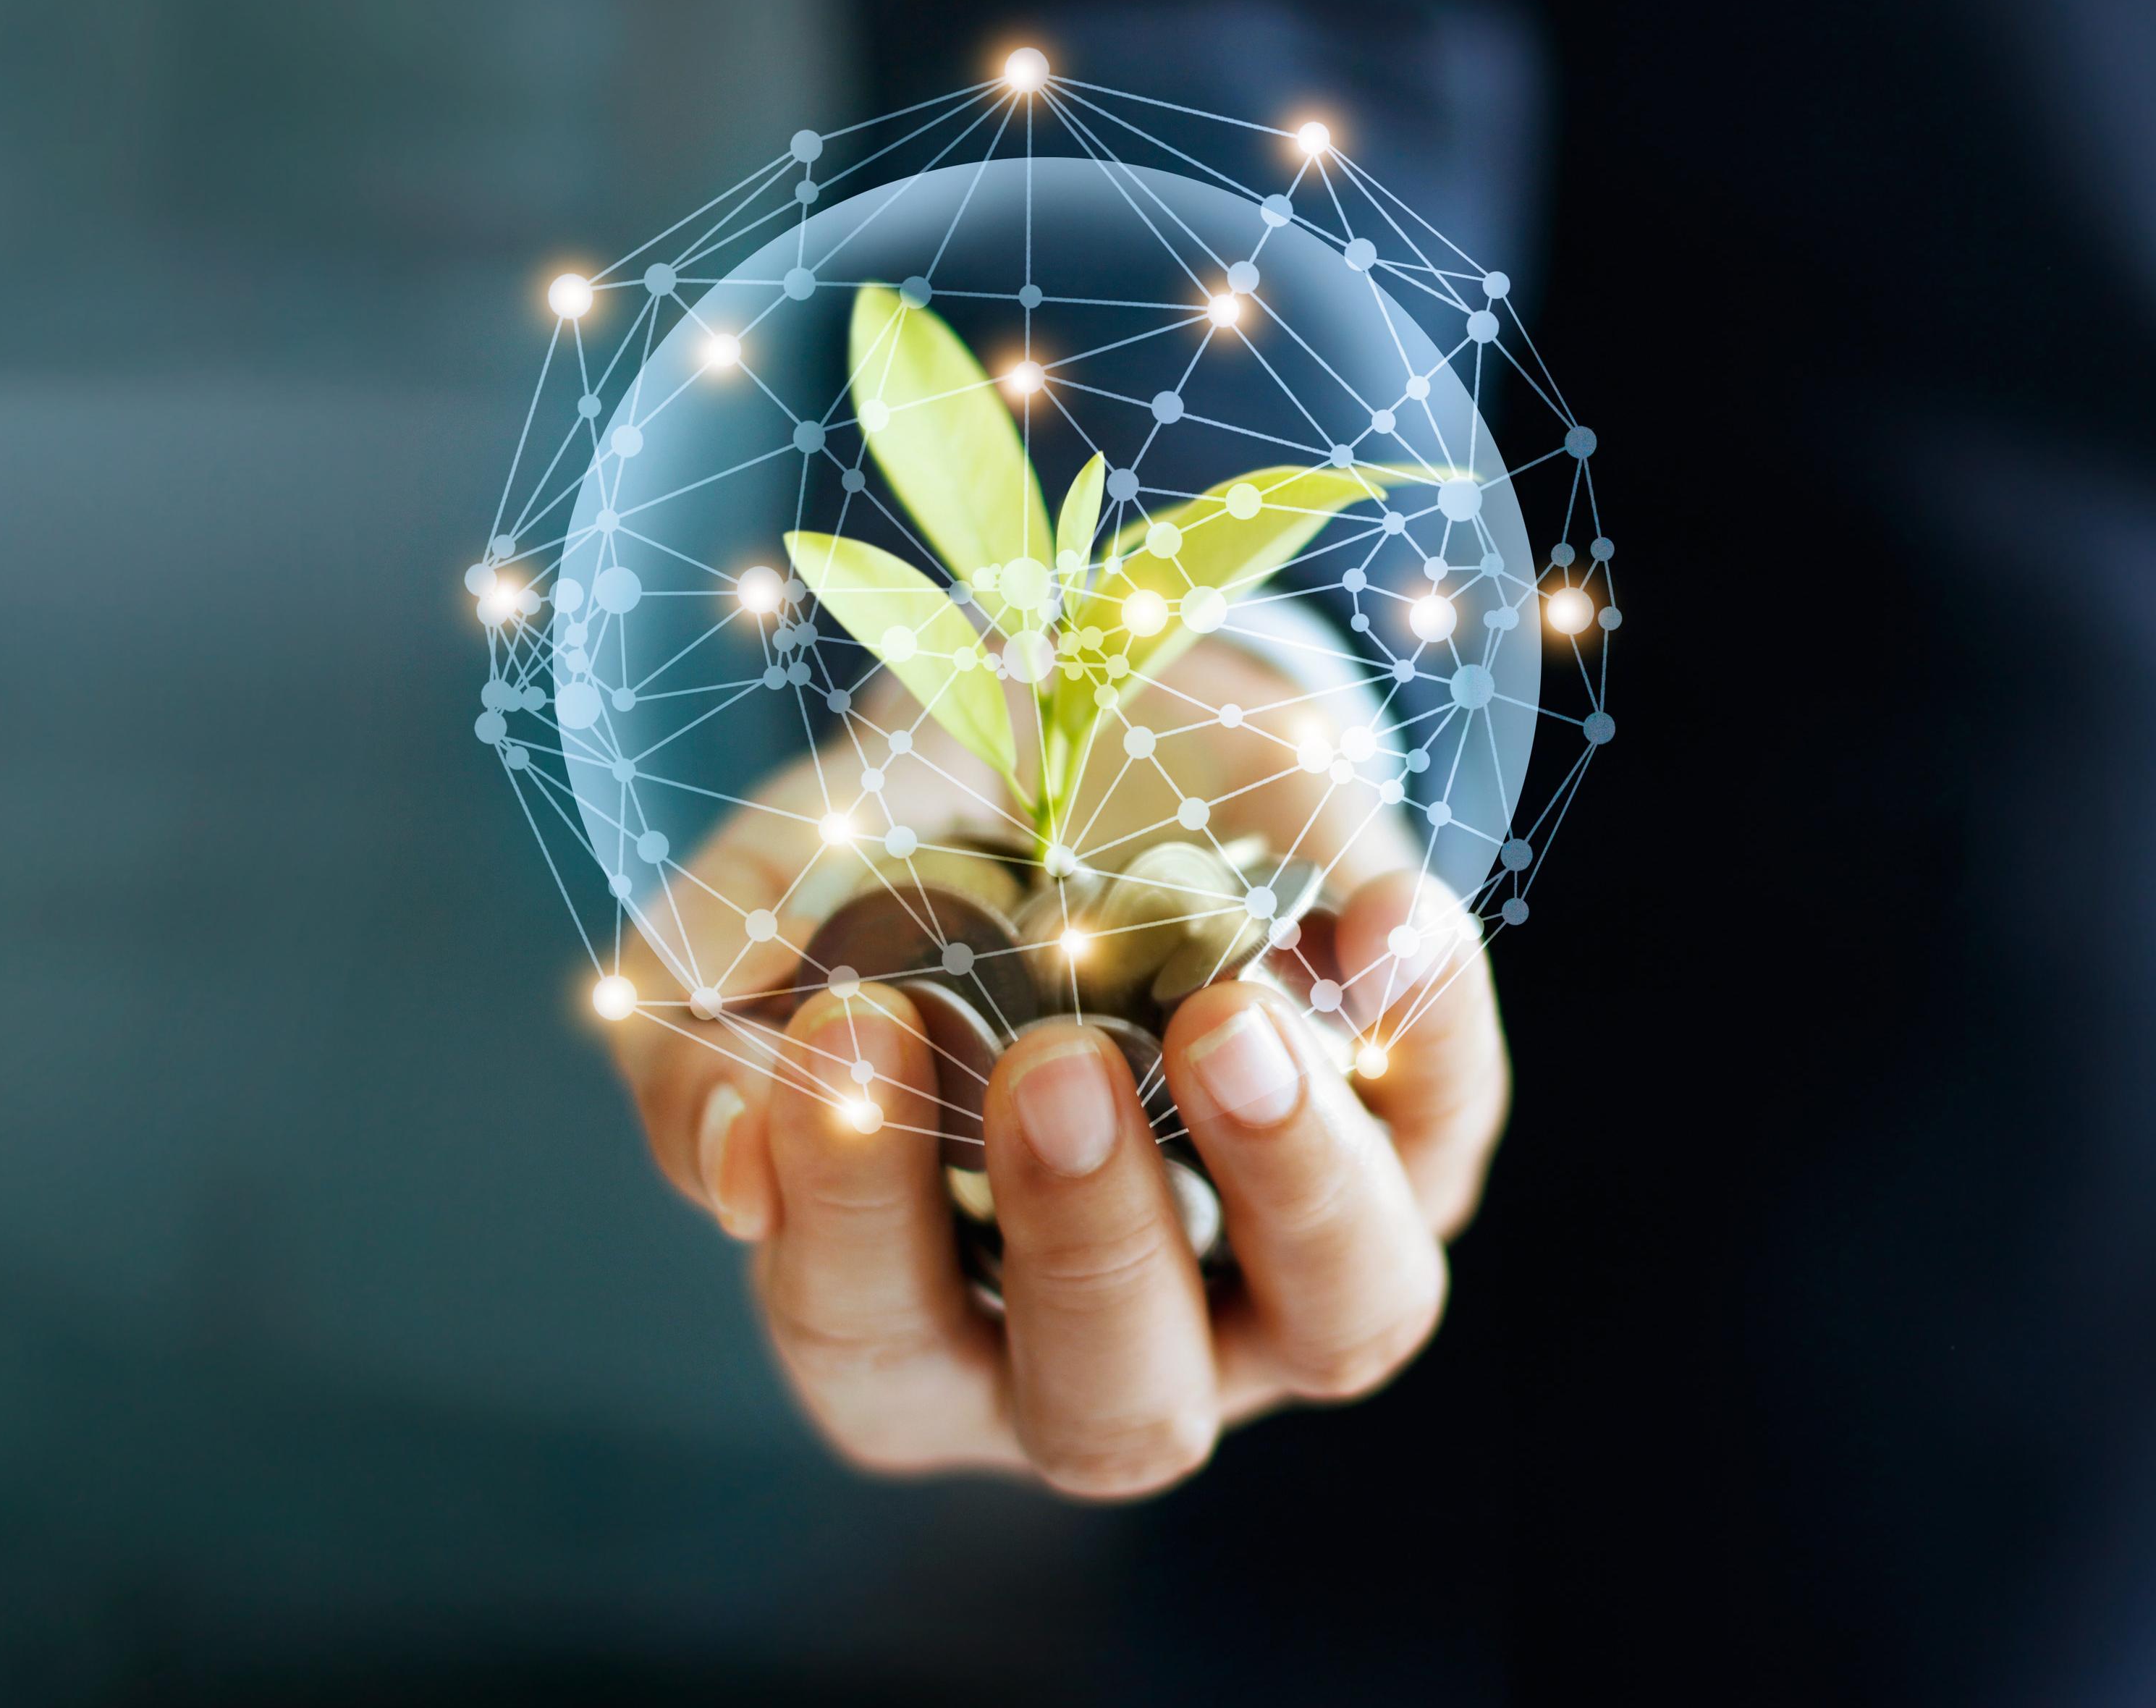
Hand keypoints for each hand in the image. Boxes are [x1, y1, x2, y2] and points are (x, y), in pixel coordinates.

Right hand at [599, 638, 1511, 1496]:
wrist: (1078, 743)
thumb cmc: (897, 869)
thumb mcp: (771, 908)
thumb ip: (702, 1025)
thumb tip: (732, 1168)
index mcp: (922, 1326)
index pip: (875, 1350)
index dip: (849, 1229)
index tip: (828, 1051)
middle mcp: (1114, 1340)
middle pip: (1121, 1411)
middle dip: (1089, 1247)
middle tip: (1050, 1070)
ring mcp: (1284, 1265)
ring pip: (1344, 1316)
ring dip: (1294, 1177)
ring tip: (1230, 1021)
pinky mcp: (1418, 1143)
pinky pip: (1452, 1122)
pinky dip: (1429, 1022)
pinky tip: (1373, 911)